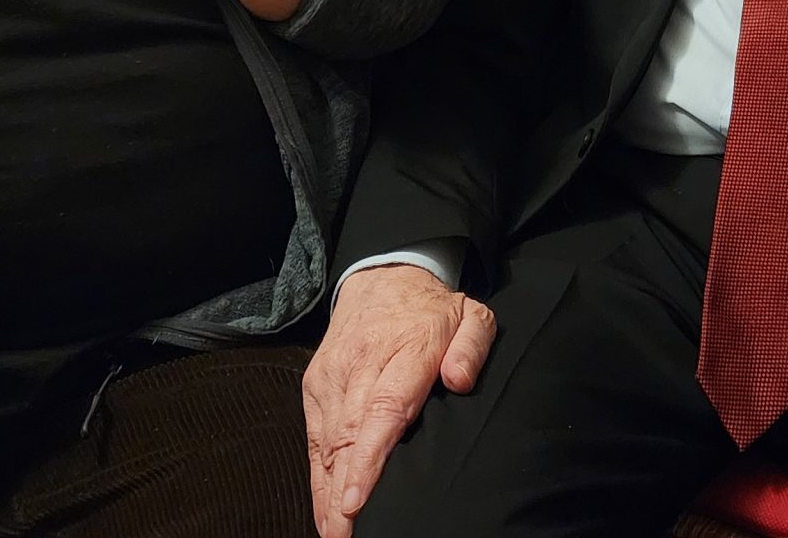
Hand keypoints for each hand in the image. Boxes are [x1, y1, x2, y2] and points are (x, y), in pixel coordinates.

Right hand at [303, 264, 495, 537]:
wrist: (384, 277)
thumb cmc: (432, 310)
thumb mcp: (471, 315)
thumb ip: (473, 347)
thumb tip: (460, 380)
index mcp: (404, 350)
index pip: (384, 409)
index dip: (369, 457)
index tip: (359, 497)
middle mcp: (361, 364)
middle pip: (350, 435)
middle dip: (345, 489)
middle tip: (347, 533)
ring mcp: (333, 376)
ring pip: (328, 442)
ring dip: (328, 491)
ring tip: (335, 532)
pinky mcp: (315, 385)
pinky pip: (314, 438)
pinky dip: (316, 477)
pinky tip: (324, 511)